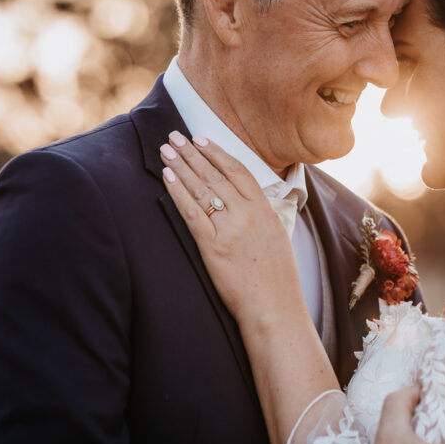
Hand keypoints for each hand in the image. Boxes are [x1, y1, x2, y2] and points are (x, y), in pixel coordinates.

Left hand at [159, 131, 305, 321]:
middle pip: (215, 175)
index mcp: (265, 209)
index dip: (217, 153)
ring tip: (166, 150)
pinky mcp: (213, 246)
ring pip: (202, 189)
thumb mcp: (277, 236)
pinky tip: (167, 177)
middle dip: (192, 153)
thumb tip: (247, 201)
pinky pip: (192, 212)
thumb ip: (262, 215)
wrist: (275, 306)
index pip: (238, 170)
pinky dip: (178, 192)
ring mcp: (230, 228)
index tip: (201, 139)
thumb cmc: (277, 278)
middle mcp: (247, 213)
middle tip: (174, 137)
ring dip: (181, 166)